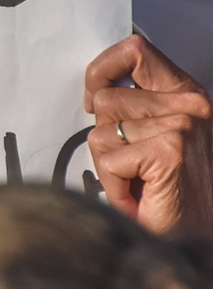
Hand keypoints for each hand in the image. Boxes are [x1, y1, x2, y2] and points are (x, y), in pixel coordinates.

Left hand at [85, 34, 212, 234]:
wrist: (196, 237)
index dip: (101, 70)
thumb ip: (133, 105)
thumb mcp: (154, 133)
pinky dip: (114, 185)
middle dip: (105, 137)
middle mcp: (189, 104)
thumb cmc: (172, 188)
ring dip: (109, 164)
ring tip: (138, 180)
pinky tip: (140, 194)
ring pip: (100, 132)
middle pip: (104, 99)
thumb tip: (93, 91)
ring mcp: (180, 126)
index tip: (94, 99)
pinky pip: (107, 161)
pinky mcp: (168, 151)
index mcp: (185, 92)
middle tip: (132, 164)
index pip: (134, 50)